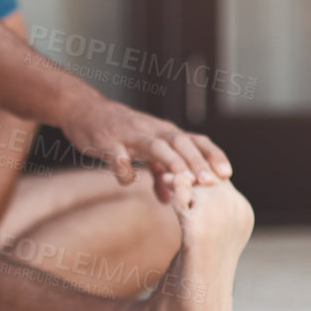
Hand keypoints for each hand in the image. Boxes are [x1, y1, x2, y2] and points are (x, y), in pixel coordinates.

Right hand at [61, 95, 232, 204]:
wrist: (83, 110)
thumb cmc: (118, 132)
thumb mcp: (142, 151)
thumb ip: (157, 174)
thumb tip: (169, 200)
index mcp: (164, 132)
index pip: (195, 140)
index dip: (211, 155)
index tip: (226, 174)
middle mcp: (151, 130)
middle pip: (180, 142)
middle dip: (197, 161)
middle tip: (210, 182)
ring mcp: (128, 134)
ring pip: (156, 146)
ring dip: (172, 162)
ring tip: (183, 182)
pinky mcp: (106, 141)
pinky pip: (117, 155)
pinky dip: (124, 168)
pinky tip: (127, 181)